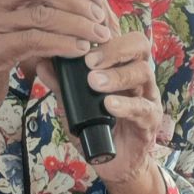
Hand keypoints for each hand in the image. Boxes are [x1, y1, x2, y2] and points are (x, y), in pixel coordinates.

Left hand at [46, 29, 171, 186]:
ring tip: (94, 83)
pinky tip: (109, 104)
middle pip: (139, 46)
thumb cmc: (97, 126)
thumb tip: (42, 63)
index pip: (120, 36)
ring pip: (143, 72)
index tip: (81, 39)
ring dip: (117, 75)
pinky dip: (125, 104)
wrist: (113, 161)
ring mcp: (148, 95)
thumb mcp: (74, 105)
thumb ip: (62, 85)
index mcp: (122, 65)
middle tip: (89, 61)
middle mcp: (138, 75)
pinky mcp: (151, 119)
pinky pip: (143, 107)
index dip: (105, 32)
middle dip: (113, 49)